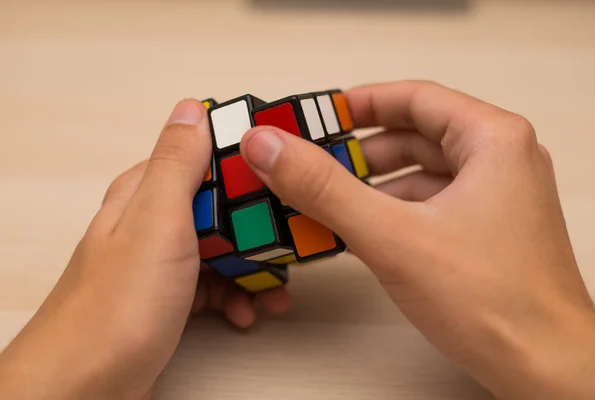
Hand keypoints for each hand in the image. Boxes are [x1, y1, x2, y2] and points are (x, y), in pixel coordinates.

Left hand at [0, 100, 289, 399]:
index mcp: (147, 193)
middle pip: (221, 207)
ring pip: (222, 249)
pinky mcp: (168, 298)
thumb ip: (177, 164)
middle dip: (258, 228)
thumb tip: (192, 109)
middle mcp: (153, 223)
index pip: (205, 158)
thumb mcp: (157, 223)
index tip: (285, 176)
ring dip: (253, 268)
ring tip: (274, 292)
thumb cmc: (116, 308)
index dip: (248, 164)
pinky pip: (213, 285)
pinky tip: (246, 313)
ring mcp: (161, 263)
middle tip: (287, 244)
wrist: (84, 388)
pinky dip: (236, 296)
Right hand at [238, 81, 594, 399]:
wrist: (543, 370)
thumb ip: (324, 188)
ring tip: (331, 201)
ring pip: (423, 175)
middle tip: (318, 161)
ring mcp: (498, 199)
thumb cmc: (496, 304)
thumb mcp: (392, 236)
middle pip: (417, 136)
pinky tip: (362, 232)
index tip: (324, 115)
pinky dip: (394, 212)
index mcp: (493, 141)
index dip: (363, 103)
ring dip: (375, 186)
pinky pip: (431, 205)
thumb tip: (272, 148)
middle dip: (362, 151)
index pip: (416, 98)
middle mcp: (502, 162)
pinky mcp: (488, 232)